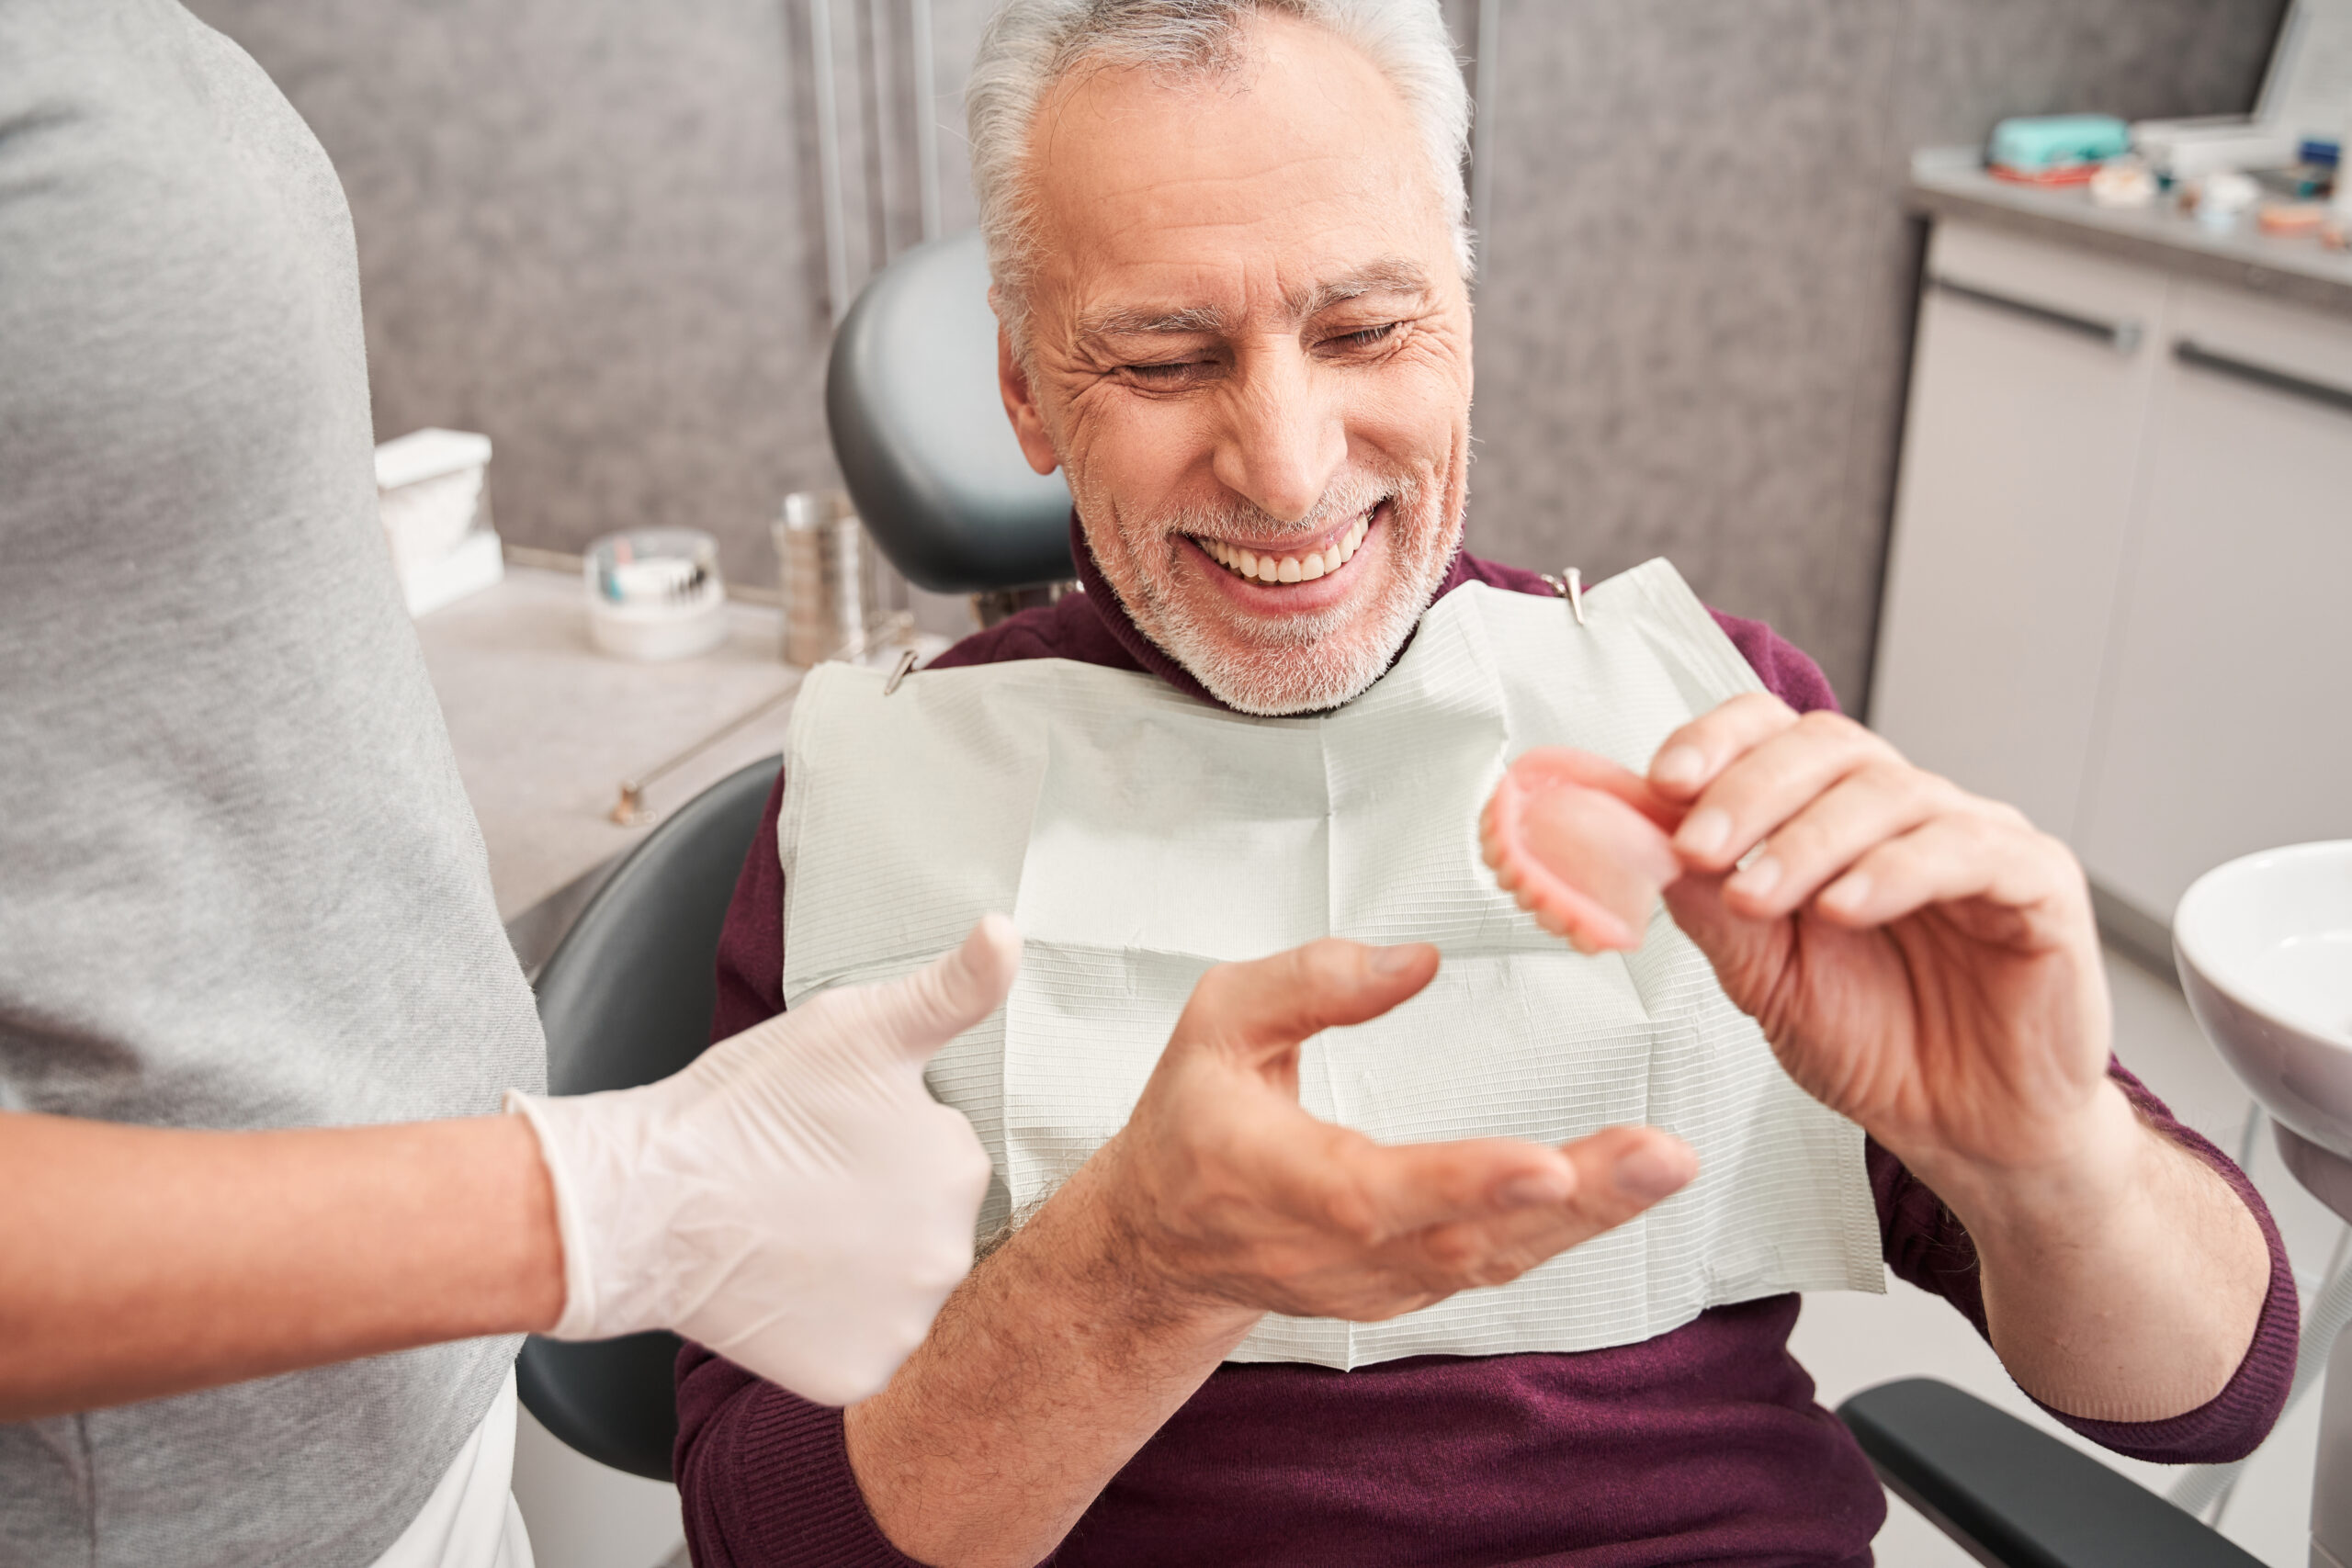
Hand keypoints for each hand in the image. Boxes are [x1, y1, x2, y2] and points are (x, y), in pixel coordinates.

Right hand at [509, 916, 1015, 1405]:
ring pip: (898, 1289)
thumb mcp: (855, 1024)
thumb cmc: (745, 1106)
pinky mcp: (856, 1376)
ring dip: (862, 1267)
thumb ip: (950, 989)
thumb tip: (1007, 931)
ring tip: (791, 1232)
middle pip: (927, 1224)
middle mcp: (952, 1254)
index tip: (827, 1135)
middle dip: (879, 1206)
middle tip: (804, 1185)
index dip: (882, 1141)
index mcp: (960, 1166)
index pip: (942, 1153)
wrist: (647, 1202)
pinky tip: (786, 1287)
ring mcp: (905, 1324)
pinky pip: (862, 1348)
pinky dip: (831, 1327)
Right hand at [1087, 940, 1695, 1326]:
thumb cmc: (1190, 1123)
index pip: (1376, 1192)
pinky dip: (1564, 1231)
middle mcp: (1333, 1249)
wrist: (1161, 1244)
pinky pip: (1495, 1265)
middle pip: (1464, 1239)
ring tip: (1665, 1165)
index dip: (1465, 1182)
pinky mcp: (1407, 1290)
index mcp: (1277, 1180)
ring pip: (1493, 1260)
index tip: (1547, 1163)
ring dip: (1590, 1217)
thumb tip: (1415, 960)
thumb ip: (1308, 983)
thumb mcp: (1216, 1023)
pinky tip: (1624, 1190)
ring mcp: (1376, 1283)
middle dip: (1574, 1200)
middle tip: (1661, 1156)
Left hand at [1647, 694, 2114, 1185]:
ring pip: (1889, 792)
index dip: (1718, 740)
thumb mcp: (1765, 979)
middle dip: (1749, 791)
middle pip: (1828, 747)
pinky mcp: (2040, 884)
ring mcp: (1977, 838)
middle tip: (1698, 846)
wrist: (1968, 1132)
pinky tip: (1844, 907)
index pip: (1776, 731)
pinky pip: (1971, 850)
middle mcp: (1905, 812)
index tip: (1662, 781)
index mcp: (1833, 816)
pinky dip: (1895, 871)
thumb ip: (1711, 908)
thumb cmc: (1877, 1045)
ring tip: (1755, 893)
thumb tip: (1640, 841)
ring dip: (1807, 839)